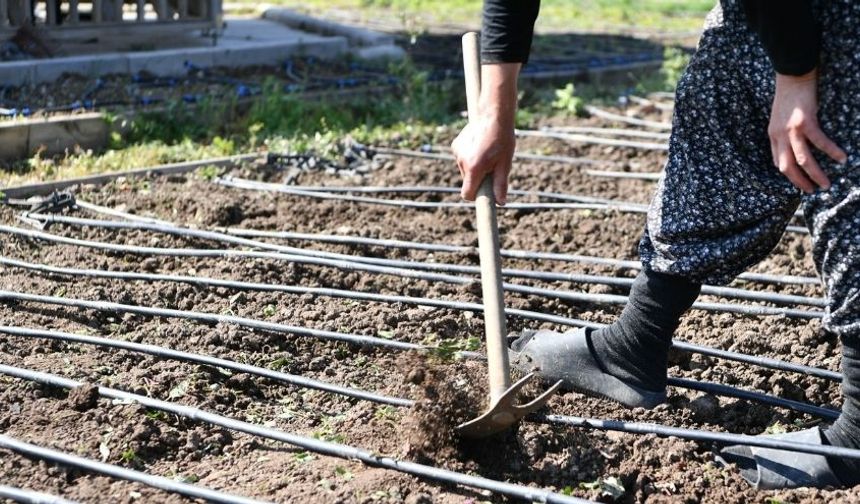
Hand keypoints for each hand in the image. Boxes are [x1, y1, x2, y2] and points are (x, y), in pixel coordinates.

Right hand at [451, 114, 515, 204]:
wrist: (493, 115)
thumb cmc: (502, 139)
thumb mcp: (505, 164)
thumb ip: (500, 184)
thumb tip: (500, 203)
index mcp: (474, 168)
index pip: (467, 194)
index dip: (476, 196)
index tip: (484, 193)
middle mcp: (462, 161)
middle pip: (468, 182)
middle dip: (478, 180)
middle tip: (492, 168)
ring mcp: (457, 153)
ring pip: (465, 170)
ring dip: (474, 168)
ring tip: (486, 154)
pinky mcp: (455, 145)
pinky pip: (462, 159)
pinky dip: (469, 158)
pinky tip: (479, 146)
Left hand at [769, 69, 846, 192]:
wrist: (792, 75)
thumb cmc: (789, 94)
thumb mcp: (779, 117)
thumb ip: (784, 132)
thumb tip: (793, 145)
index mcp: (773, 135)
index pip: (778, 162)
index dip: (789, 175)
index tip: (799, 182)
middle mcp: (779, 136)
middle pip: (787, 167)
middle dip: (800, 182)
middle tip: (812, 191)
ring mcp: (791, 130)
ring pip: (803, 160)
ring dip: (815, 174)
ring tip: (826, 184)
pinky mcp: (805, 122)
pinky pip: (820, 142)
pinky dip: (832, 152)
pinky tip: (842, 158)